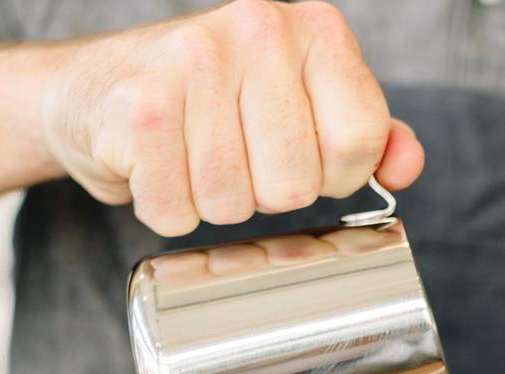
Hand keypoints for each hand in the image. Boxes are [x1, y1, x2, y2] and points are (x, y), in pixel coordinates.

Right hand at [39, 0, 423, 234]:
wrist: (97, 90)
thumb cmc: (213, 104)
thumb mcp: (303, 105)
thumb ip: (364, 134)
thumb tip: (406, 166)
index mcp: (313, 30)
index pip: (361, 141)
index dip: (334, 174)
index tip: (303, 155)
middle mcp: (257, 31)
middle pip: (298, 184)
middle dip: (267, 193)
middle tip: (237, 155)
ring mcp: (194, 64)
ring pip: (236, 205)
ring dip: (214, 202)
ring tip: (194, 156)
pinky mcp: (141, 110)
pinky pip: (179, 213)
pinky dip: (167, 207)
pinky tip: (159, 166)